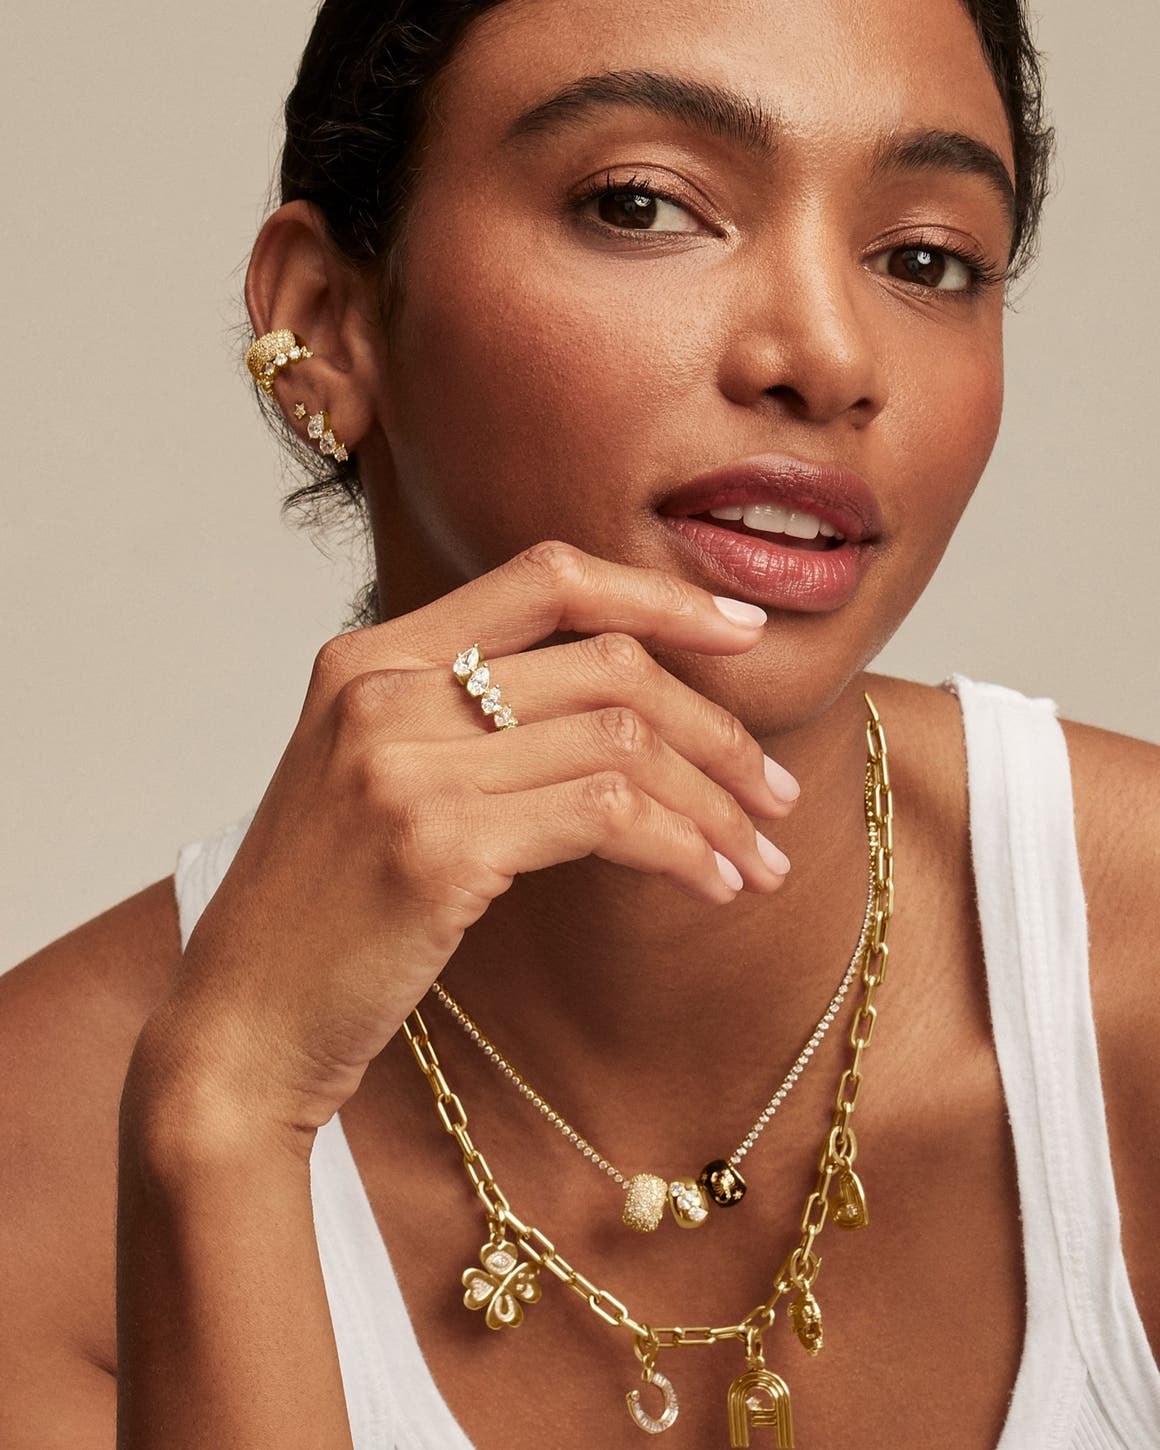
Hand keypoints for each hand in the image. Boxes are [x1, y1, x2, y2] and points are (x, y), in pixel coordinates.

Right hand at [157, 541, 798, 1139]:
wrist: (240, 1023)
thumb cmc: (328, 910)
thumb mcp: (377, 778)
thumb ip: (468, 719)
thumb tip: (622, 704)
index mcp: (371, 656)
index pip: (545, 578)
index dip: (658, 597)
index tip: (742, 638)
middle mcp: (384, 689)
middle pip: (607, 664)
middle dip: (718, 728)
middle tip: (775, 794)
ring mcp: (405, 764)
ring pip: (623, 741)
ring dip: (716, 803)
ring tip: (761, 860)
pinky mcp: (437, 845)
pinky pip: (608, 817)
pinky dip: (682, 848)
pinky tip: (712, 886)